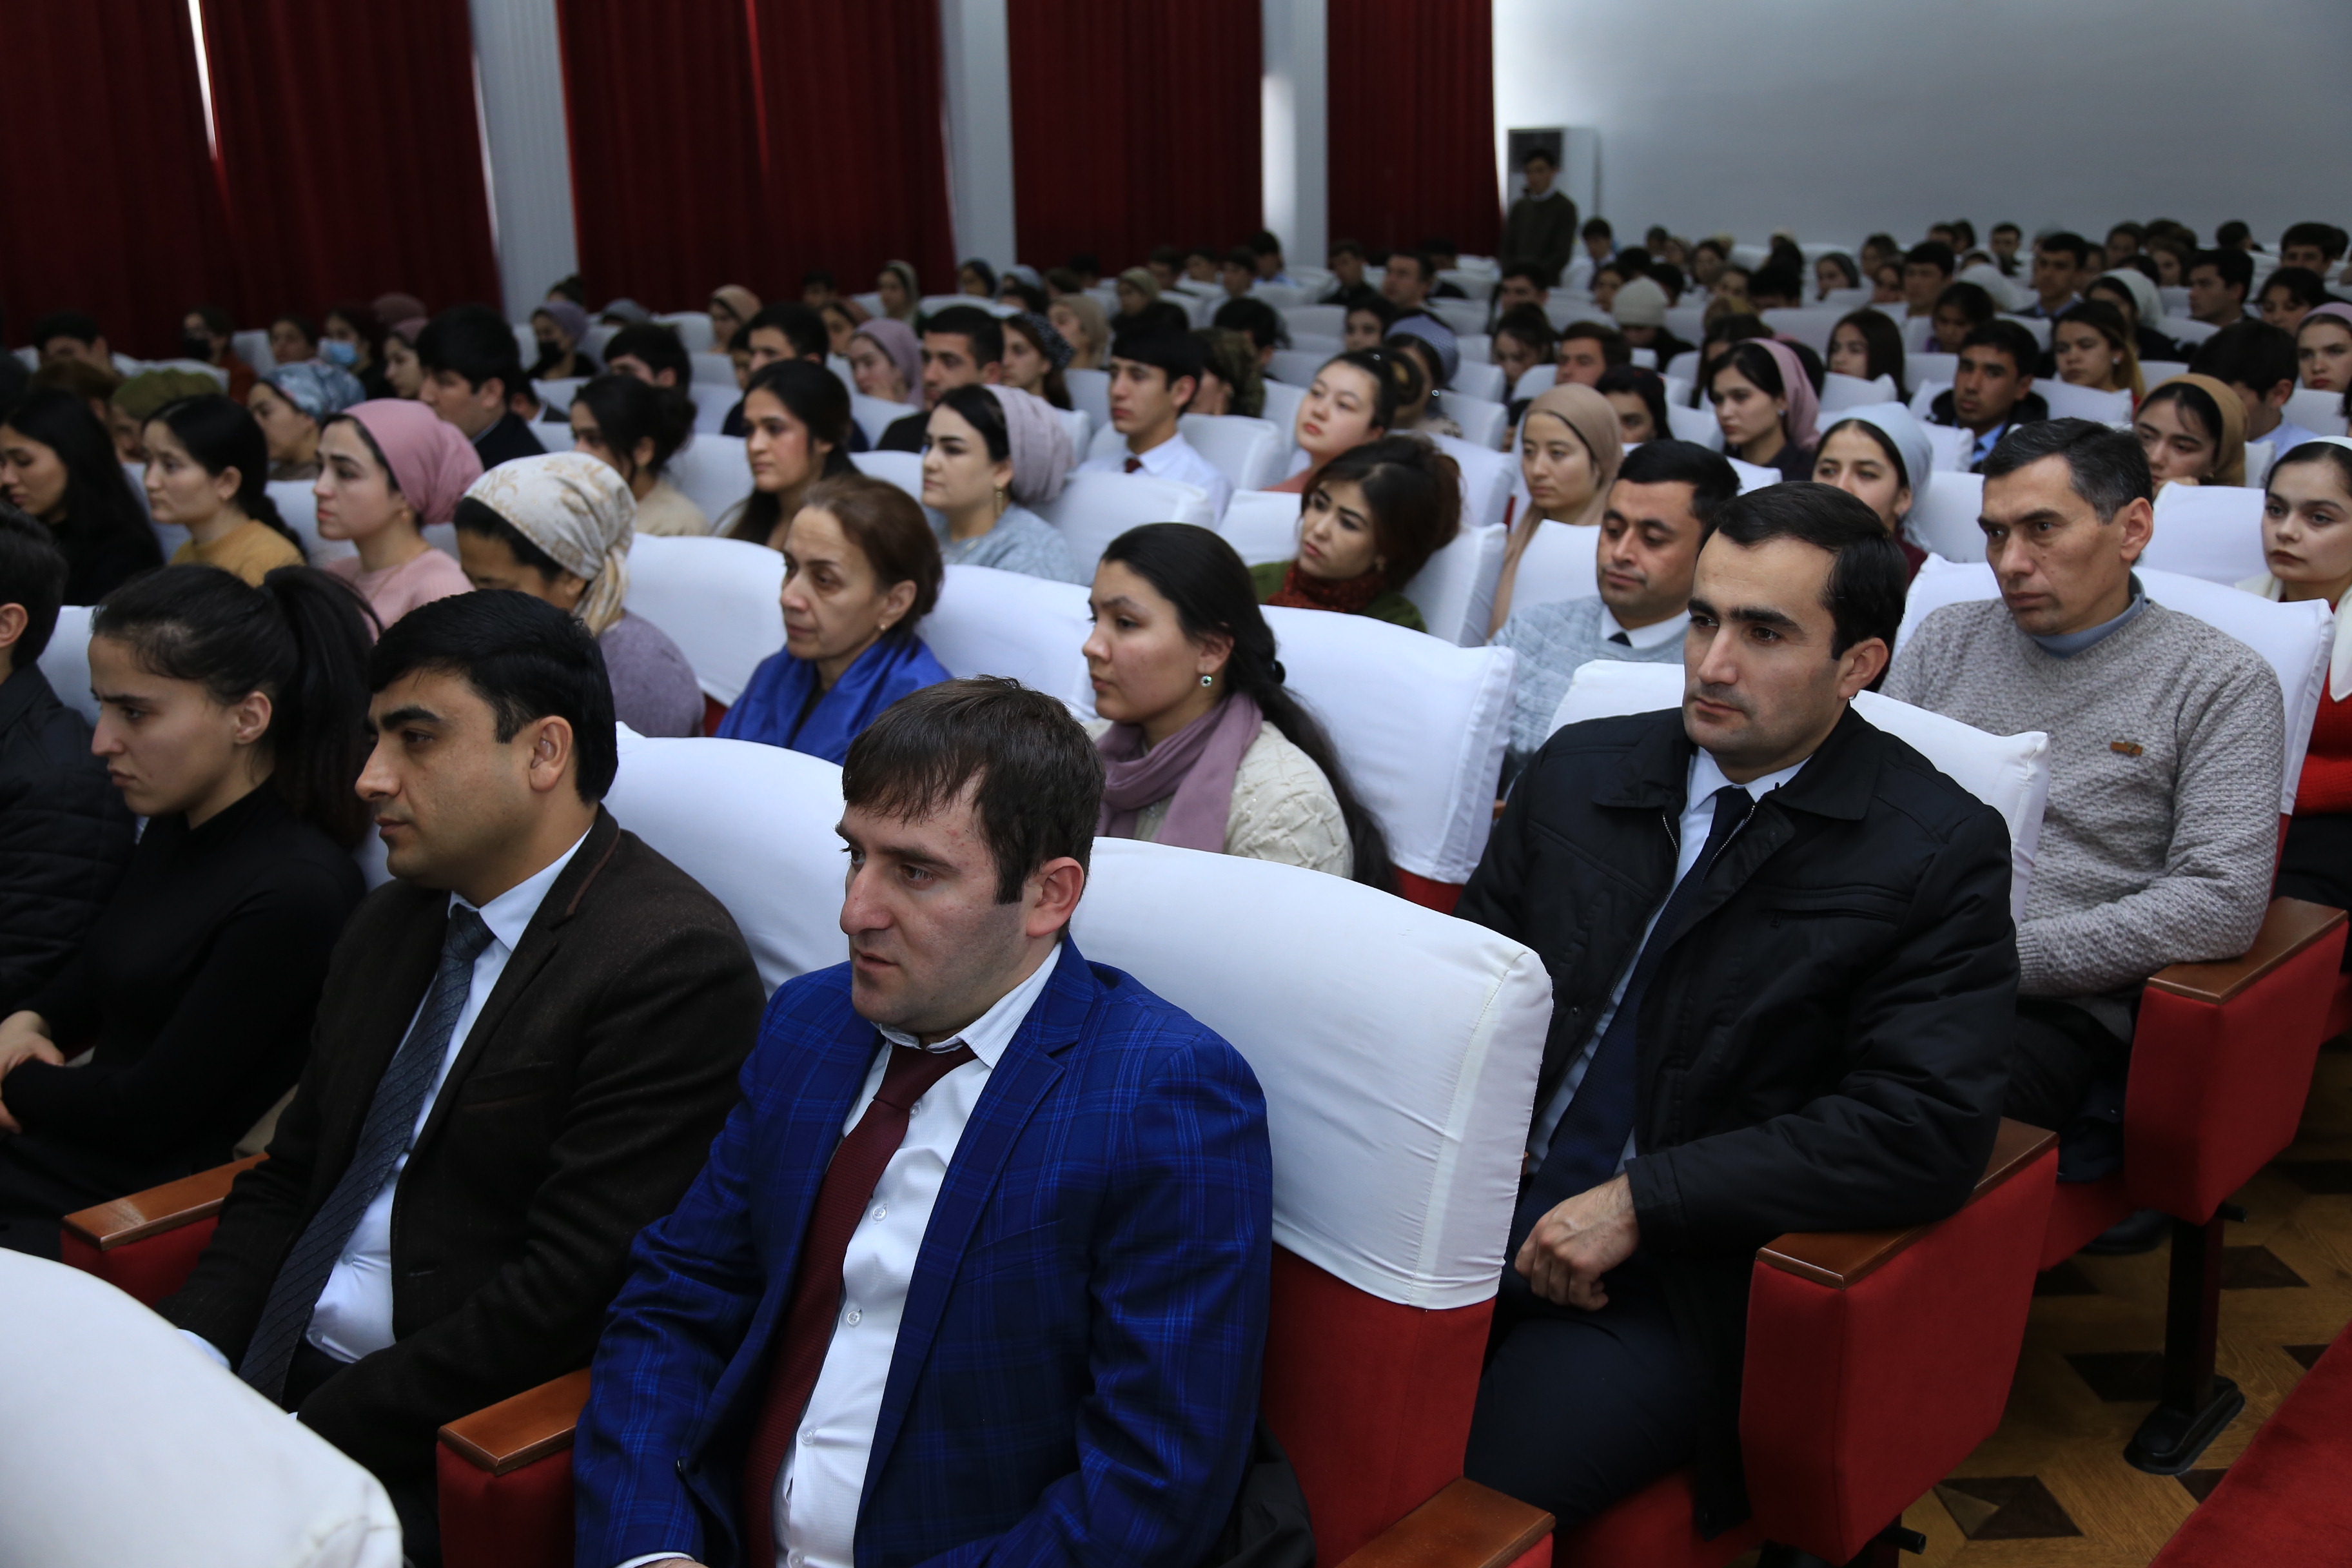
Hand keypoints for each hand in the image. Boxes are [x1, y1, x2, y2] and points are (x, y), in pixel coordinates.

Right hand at [0, 1012, 59, 1132]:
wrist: (13, 1032)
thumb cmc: (28, 1041)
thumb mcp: (42, 1045)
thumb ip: (53, 1058)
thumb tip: (61, 1072)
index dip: (3, 1116)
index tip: (18, 1127)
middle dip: (0, 1121)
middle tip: (19, 1128)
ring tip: (15, 1124)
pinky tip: (9, 1118)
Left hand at [1514, 1173, 1639, 1309]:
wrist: (1627, 1204)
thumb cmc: (1602, 1208)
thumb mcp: (1565, 1214)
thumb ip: (1552, 1235)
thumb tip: (1551, 1260)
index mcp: (1541, 1230)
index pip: (1522, 1267)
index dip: (1538, 1280)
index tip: (1555, 1281)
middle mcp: (1547, 1243)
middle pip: (1539, 1287)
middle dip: (1559, 1294)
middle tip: (1579, 1288)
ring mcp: (1563, 1256)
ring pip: (1558, 1297)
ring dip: (1577, 1299)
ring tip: (1595, 1287)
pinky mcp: (1582, 1267)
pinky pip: (1579, 1299)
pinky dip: (1591, 1303)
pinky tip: (1602, 1296)